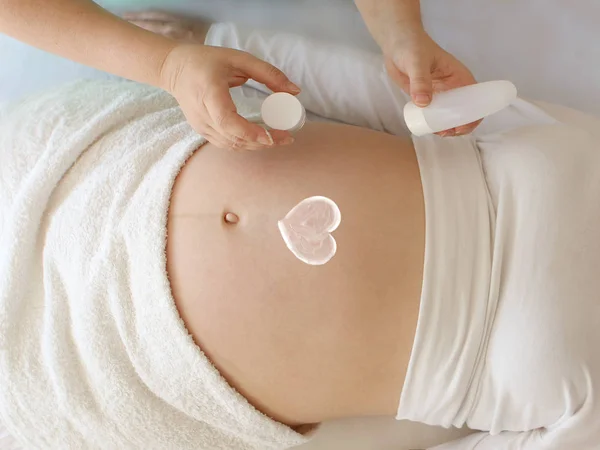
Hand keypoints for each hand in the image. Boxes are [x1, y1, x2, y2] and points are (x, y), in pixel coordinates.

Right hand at [126, 11, 299, 149]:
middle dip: (262, 142)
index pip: (226, 120)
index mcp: (208, 92)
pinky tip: (261, 138)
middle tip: (287, 138)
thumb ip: (268, 73)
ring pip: (231, 145)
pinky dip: (246, 144)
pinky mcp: (203, 132)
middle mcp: (202, 113)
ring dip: (256, 145)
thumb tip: (295, 91)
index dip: (248, 132)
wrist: (175, 70)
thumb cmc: (207, 60)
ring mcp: (201, 126)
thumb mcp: (239, 58)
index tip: (270, 136)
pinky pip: (227, 144)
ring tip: (279, 139)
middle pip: (232, 137)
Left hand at [384, 33, 479, 135]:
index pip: (475, 99)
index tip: (461, 127)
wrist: (395, 43)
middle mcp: (452, 87)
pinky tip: (429, 129)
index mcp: (459, 77)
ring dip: (446, 127)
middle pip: (463, 111)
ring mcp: (439, 93)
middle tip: (445, 133)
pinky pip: (434, 114)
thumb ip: (420, 81)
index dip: (473, 115)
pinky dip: (434, 123)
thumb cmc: (411, 46)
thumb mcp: (417, 62)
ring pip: (448, 115)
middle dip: (459, 125)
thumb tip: (424, 103)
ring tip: (438, 133)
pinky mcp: (426, 98)